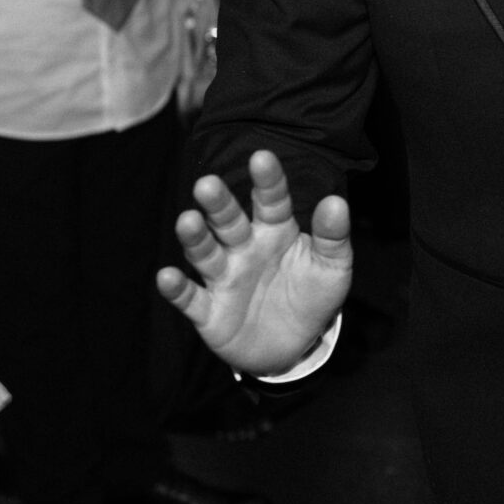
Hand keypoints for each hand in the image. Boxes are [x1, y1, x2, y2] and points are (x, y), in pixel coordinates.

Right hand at [160, 149, 354, 377]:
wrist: (295, 346)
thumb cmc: (312, 296)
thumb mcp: (332, 267)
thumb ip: (333, 236)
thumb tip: (336, 201)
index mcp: (275, 231)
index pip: (271, 201)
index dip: (267, 180)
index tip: (262, 157)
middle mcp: (245, 249)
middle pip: (229, 222)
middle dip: (218, 204)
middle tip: (208, 184)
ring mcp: (225, 278)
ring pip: (206, 253)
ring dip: (195, 238)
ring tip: (188, 220)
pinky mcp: (210, 311)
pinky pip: (191, 298)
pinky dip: (177, 289)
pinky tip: (167, 276)